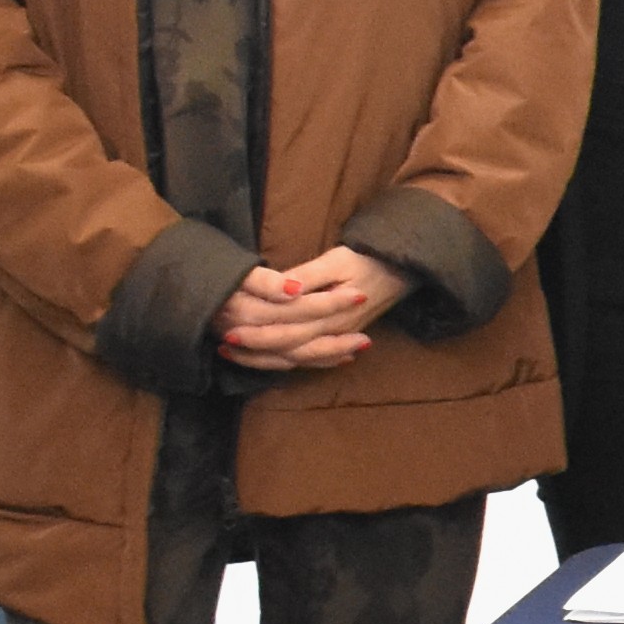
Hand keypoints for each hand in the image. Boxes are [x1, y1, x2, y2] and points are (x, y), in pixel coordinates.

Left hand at [215, 245, 400, 372]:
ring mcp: (336, 338)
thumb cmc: (365, 260)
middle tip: (223, 345)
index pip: (287, 331)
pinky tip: (270, 361)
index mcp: (330, 315)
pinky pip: (311, 359)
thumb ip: (308, 276)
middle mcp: (332, 332)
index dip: (258, 335)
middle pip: (288, 349)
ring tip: (236, 355)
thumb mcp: (337, 260)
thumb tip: (282, 289)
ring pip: (297, 358)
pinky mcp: (337, 337)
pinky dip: (289, 362)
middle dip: (254, 350)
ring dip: (265, 359)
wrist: (400, 271)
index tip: (229, 332)